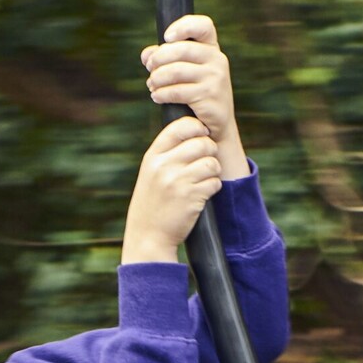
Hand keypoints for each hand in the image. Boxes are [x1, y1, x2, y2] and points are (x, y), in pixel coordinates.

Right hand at [123, 116, 222, 263]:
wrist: (148, 236)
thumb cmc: (152, 203)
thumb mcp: (150, 174)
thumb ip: (166, 154)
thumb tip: (193, 131)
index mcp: (153, 156)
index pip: (180, 126)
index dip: (197, 127)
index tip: (202, 135)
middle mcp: (164, 166)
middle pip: (201, 143)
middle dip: (210, 150)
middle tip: (207, 160)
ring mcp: (178, 182)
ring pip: (211, 162)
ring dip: (214, 170)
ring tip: (206, 178)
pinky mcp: (191, 197)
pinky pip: (214, 182)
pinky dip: (214, 187)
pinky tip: (204, 193)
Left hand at [141, 14, 248, 181]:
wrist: (216, 127)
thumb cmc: (197, 95)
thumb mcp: (184, 73)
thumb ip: (164, 60)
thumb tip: (146, 55)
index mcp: (211, 48)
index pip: (203, 26)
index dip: (183, 26)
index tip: (166, 37)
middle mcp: (217, 59)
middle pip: (181, 49)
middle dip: (159, 58)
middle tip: (149, 68)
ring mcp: (215, 78)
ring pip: (176, 71)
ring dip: (157, 78)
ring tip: (152, 85)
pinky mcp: (209, 96)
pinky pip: (177, 91)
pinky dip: (161, 93)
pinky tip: (156, 96)